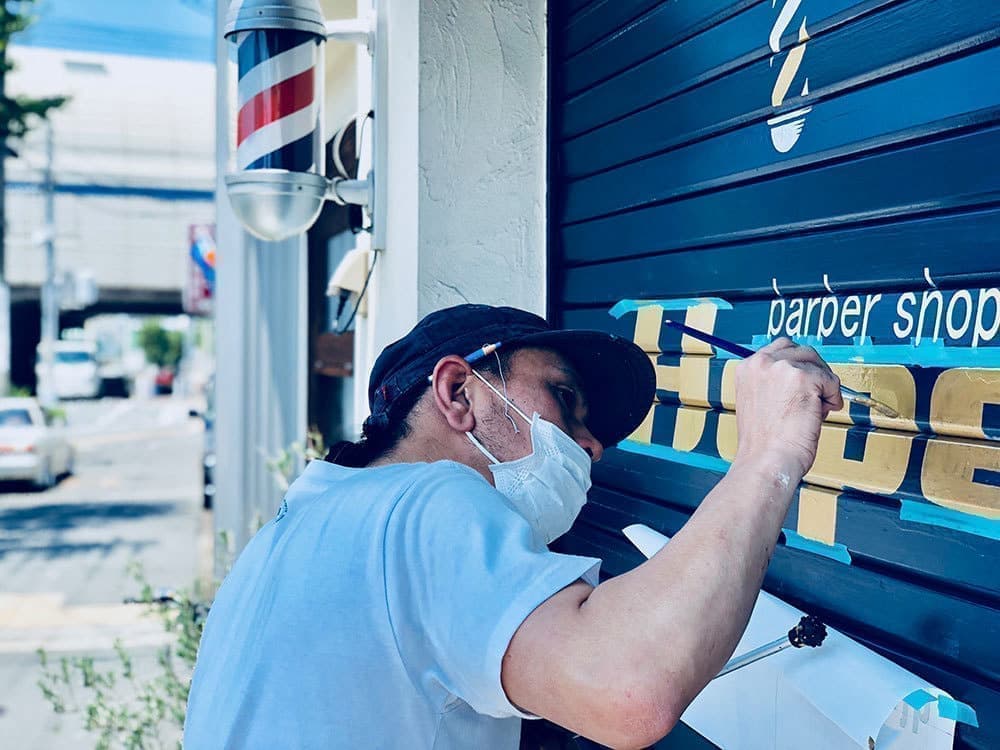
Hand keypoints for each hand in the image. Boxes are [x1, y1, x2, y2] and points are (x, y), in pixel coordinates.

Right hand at [733, 338, 842, 479]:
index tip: (806, 380)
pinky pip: (832, 381)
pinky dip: (833, 398)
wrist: (766, 460)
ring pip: (818, 365)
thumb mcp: (756, 401)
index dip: (797, 365)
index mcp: (747, 368)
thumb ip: (772, 383)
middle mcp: (761, 363)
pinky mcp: (803, 378)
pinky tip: (819, 414)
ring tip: (816, 409)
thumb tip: (799, 376)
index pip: (780, 348)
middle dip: (814, 372)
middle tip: (816, 395)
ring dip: (824, 386)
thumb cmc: (762, 443)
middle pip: (802, 351)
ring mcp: (782, 368)